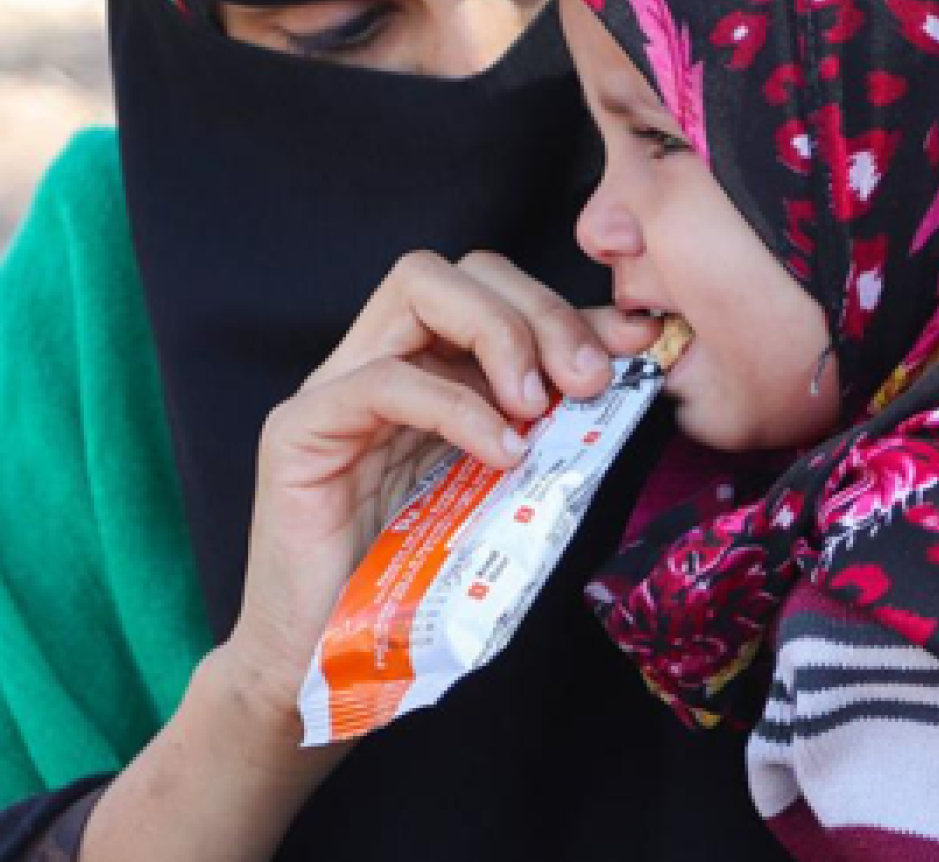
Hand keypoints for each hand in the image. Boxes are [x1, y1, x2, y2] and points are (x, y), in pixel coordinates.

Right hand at [217, 250, 661, 746]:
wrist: (332, 668)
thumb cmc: (421, 588)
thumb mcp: (510, 489)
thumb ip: (551, 428)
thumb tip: (628, 371)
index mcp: (431, 371)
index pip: (499, 292)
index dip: (571, 306)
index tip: (637, 340)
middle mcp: (380, 360)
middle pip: (462, 270)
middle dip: (541, 310)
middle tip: (589, 378)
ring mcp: (336, 387)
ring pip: (418, 288)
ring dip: (501, 334)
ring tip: (542, 407)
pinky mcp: (301, 430)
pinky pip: (384, 380)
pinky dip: (458, 406)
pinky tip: (502, 451)